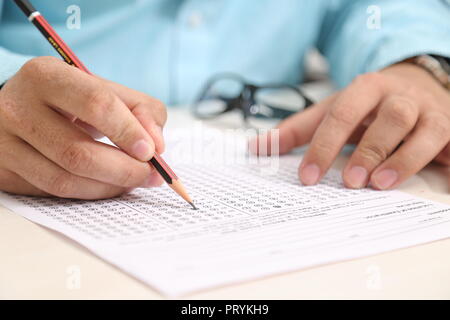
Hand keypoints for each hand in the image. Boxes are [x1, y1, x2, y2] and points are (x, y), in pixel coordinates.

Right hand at [0, 56, 166, 198]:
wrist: (21, 107)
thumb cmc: (70, 99)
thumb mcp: (104, 89)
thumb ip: (140, 109)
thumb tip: (156, 145)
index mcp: (46, 77)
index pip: (96, 104)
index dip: (129, 132)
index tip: (152, 151)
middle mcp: (18, 108)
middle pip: (79, 152)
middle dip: (125, 170)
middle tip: (150, 175)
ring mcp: (5, 144)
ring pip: (65, 180)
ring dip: (110, 187)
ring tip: (133, 182)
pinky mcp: (4, 172)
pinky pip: (53, 193)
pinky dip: (89, 193)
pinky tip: (107, 185)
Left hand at [254, 62, 449, 189]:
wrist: (414, 84)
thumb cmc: (366, 106)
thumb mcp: (331, 110)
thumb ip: (297, 130)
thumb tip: (256, 148)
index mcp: (366, 88)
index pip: (341, 114)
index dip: (323, 146)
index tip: (308, 177)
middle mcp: (400, 97)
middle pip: (390, 117)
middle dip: (370, 150)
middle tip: (349, 182)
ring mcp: (429, 112)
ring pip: (425, 132)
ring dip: (404, 160)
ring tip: (380, 185)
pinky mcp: (449, 129)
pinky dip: (444, 162)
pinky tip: (433, 179)